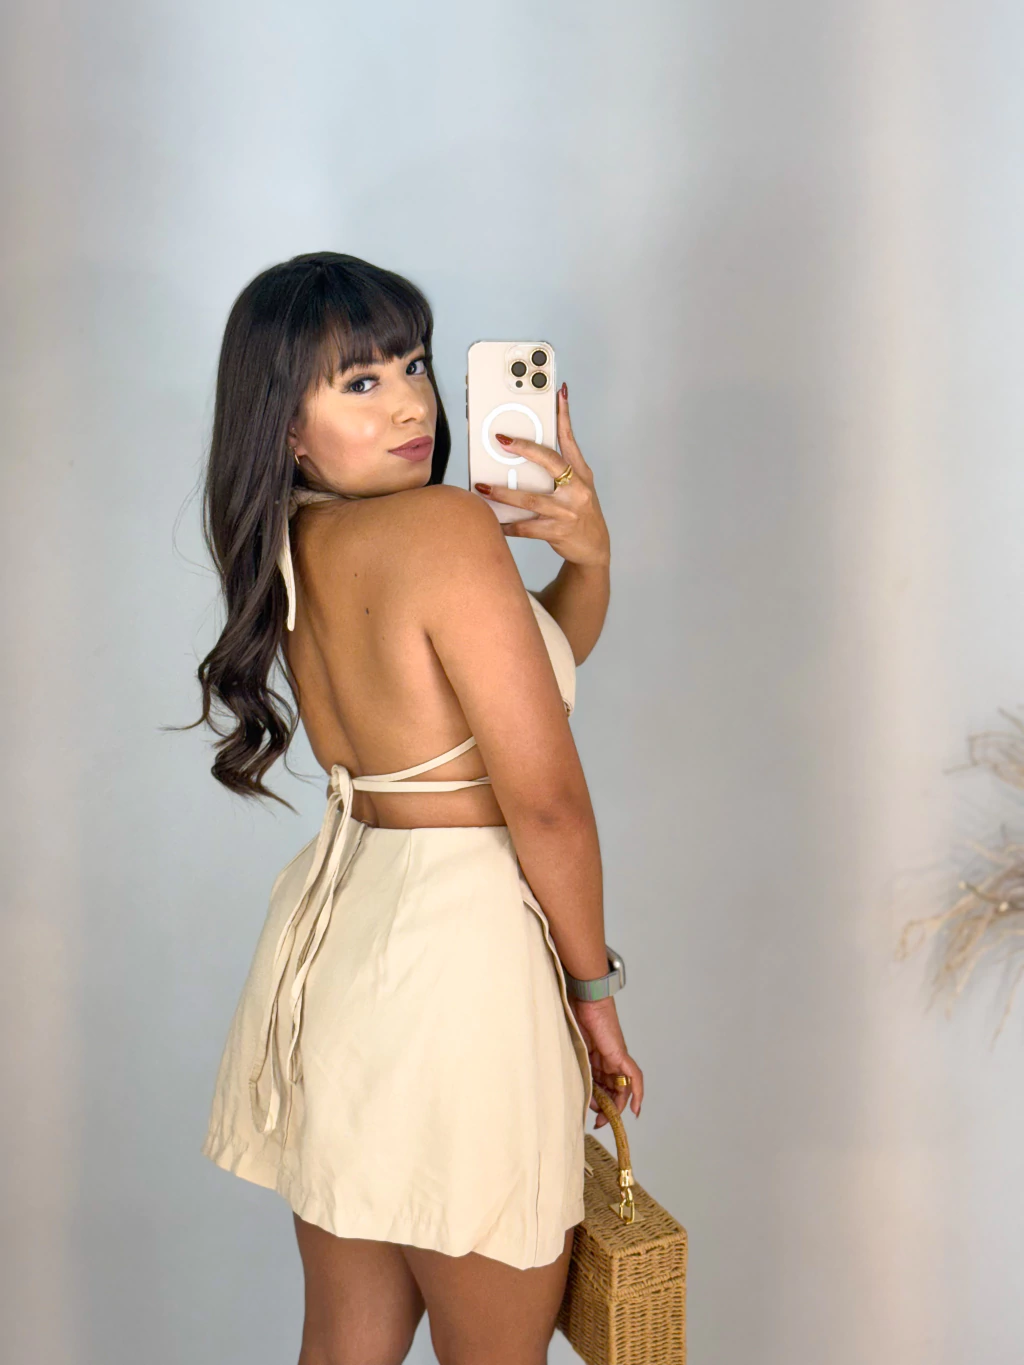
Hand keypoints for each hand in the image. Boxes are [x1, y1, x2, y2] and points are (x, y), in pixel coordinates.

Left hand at [473, 383, 610, 568]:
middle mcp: (577, 489)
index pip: (571, 440)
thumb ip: (560, 470)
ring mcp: (568, 511)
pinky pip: (526, 527)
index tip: (559, 393)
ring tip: (483, 487)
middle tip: (502, 440)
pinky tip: (493, 522)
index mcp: (581, 474)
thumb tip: (527, 452)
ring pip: (531, 499)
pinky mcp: (557, 531)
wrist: (594, 547)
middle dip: (526, 449)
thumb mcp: (579, 487)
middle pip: (550, 462)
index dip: (565, 416)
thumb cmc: (581, 513)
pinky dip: (507, 525)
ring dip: (504, 493)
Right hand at [568, 995, 642, 1126]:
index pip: (601, 1086)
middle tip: (599, 1122)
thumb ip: (573, 1065)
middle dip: (607, 1109)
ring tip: (605, 1118)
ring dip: (616, 1105)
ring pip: (622, 1087)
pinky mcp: (620, 1055)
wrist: (585, 999)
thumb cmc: (574, 1016)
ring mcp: (616, 1058)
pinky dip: (637, 1092)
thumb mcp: (570, 1048)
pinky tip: (635, 1109)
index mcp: (596, 1059)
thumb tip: (568, 1086)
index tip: (592, 1116)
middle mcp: (608, 1060)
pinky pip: (634, 1077)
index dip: (598, 1102)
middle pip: (613, 1090)